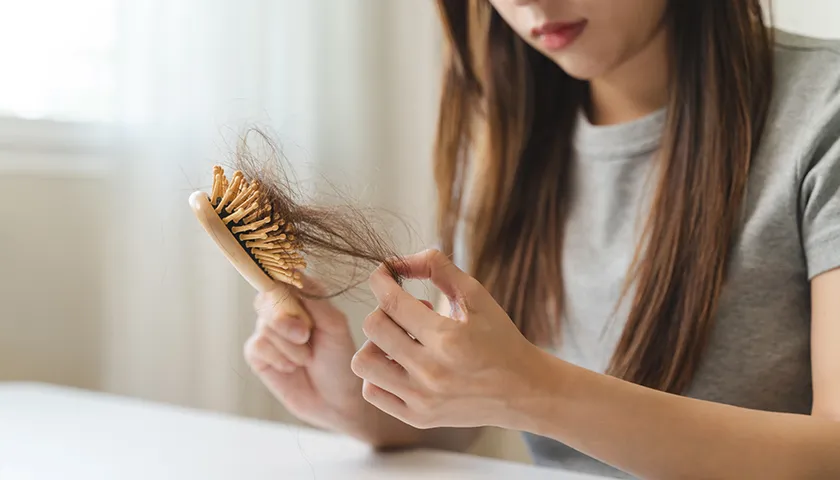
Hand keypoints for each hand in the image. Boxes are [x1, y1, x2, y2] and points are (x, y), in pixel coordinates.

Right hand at [243, 276, 369, 433]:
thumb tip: (290, 273)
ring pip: (265, 324)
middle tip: (305, 335)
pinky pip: (258, 345)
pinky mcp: (258, 352)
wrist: (336, 402)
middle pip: (268, 297)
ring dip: (290, 346)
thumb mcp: (335, 326)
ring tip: (308, 358)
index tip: (291, 296)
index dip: (283, 284)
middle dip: (286, 319)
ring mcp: (269, 330)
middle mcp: (284, 309)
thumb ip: (314, 299)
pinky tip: (292, 368)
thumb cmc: (340, 361)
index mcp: (305, 296)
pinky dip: (278, 358)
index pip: (285, 276)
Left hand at [350, 249, 544, 429]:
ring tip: (399, 340)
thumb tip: (399, 261)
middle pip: (374, 327)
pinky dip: (378, 372)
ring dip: (375, 342)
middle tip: (408, 310)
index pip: (393, 302)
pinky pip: (371, 391)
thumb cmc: (499, 338)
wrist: (522, 390)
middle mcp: (431, 372)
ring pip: (363, 362)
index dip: (381, 280)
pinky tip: (399, 363)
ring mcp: (421, 399)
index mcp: (448, 338)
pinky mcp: (417, 418)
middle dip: (384, 308)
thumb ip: (439, 268)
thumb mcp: (478, 296)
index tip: (383, 273)